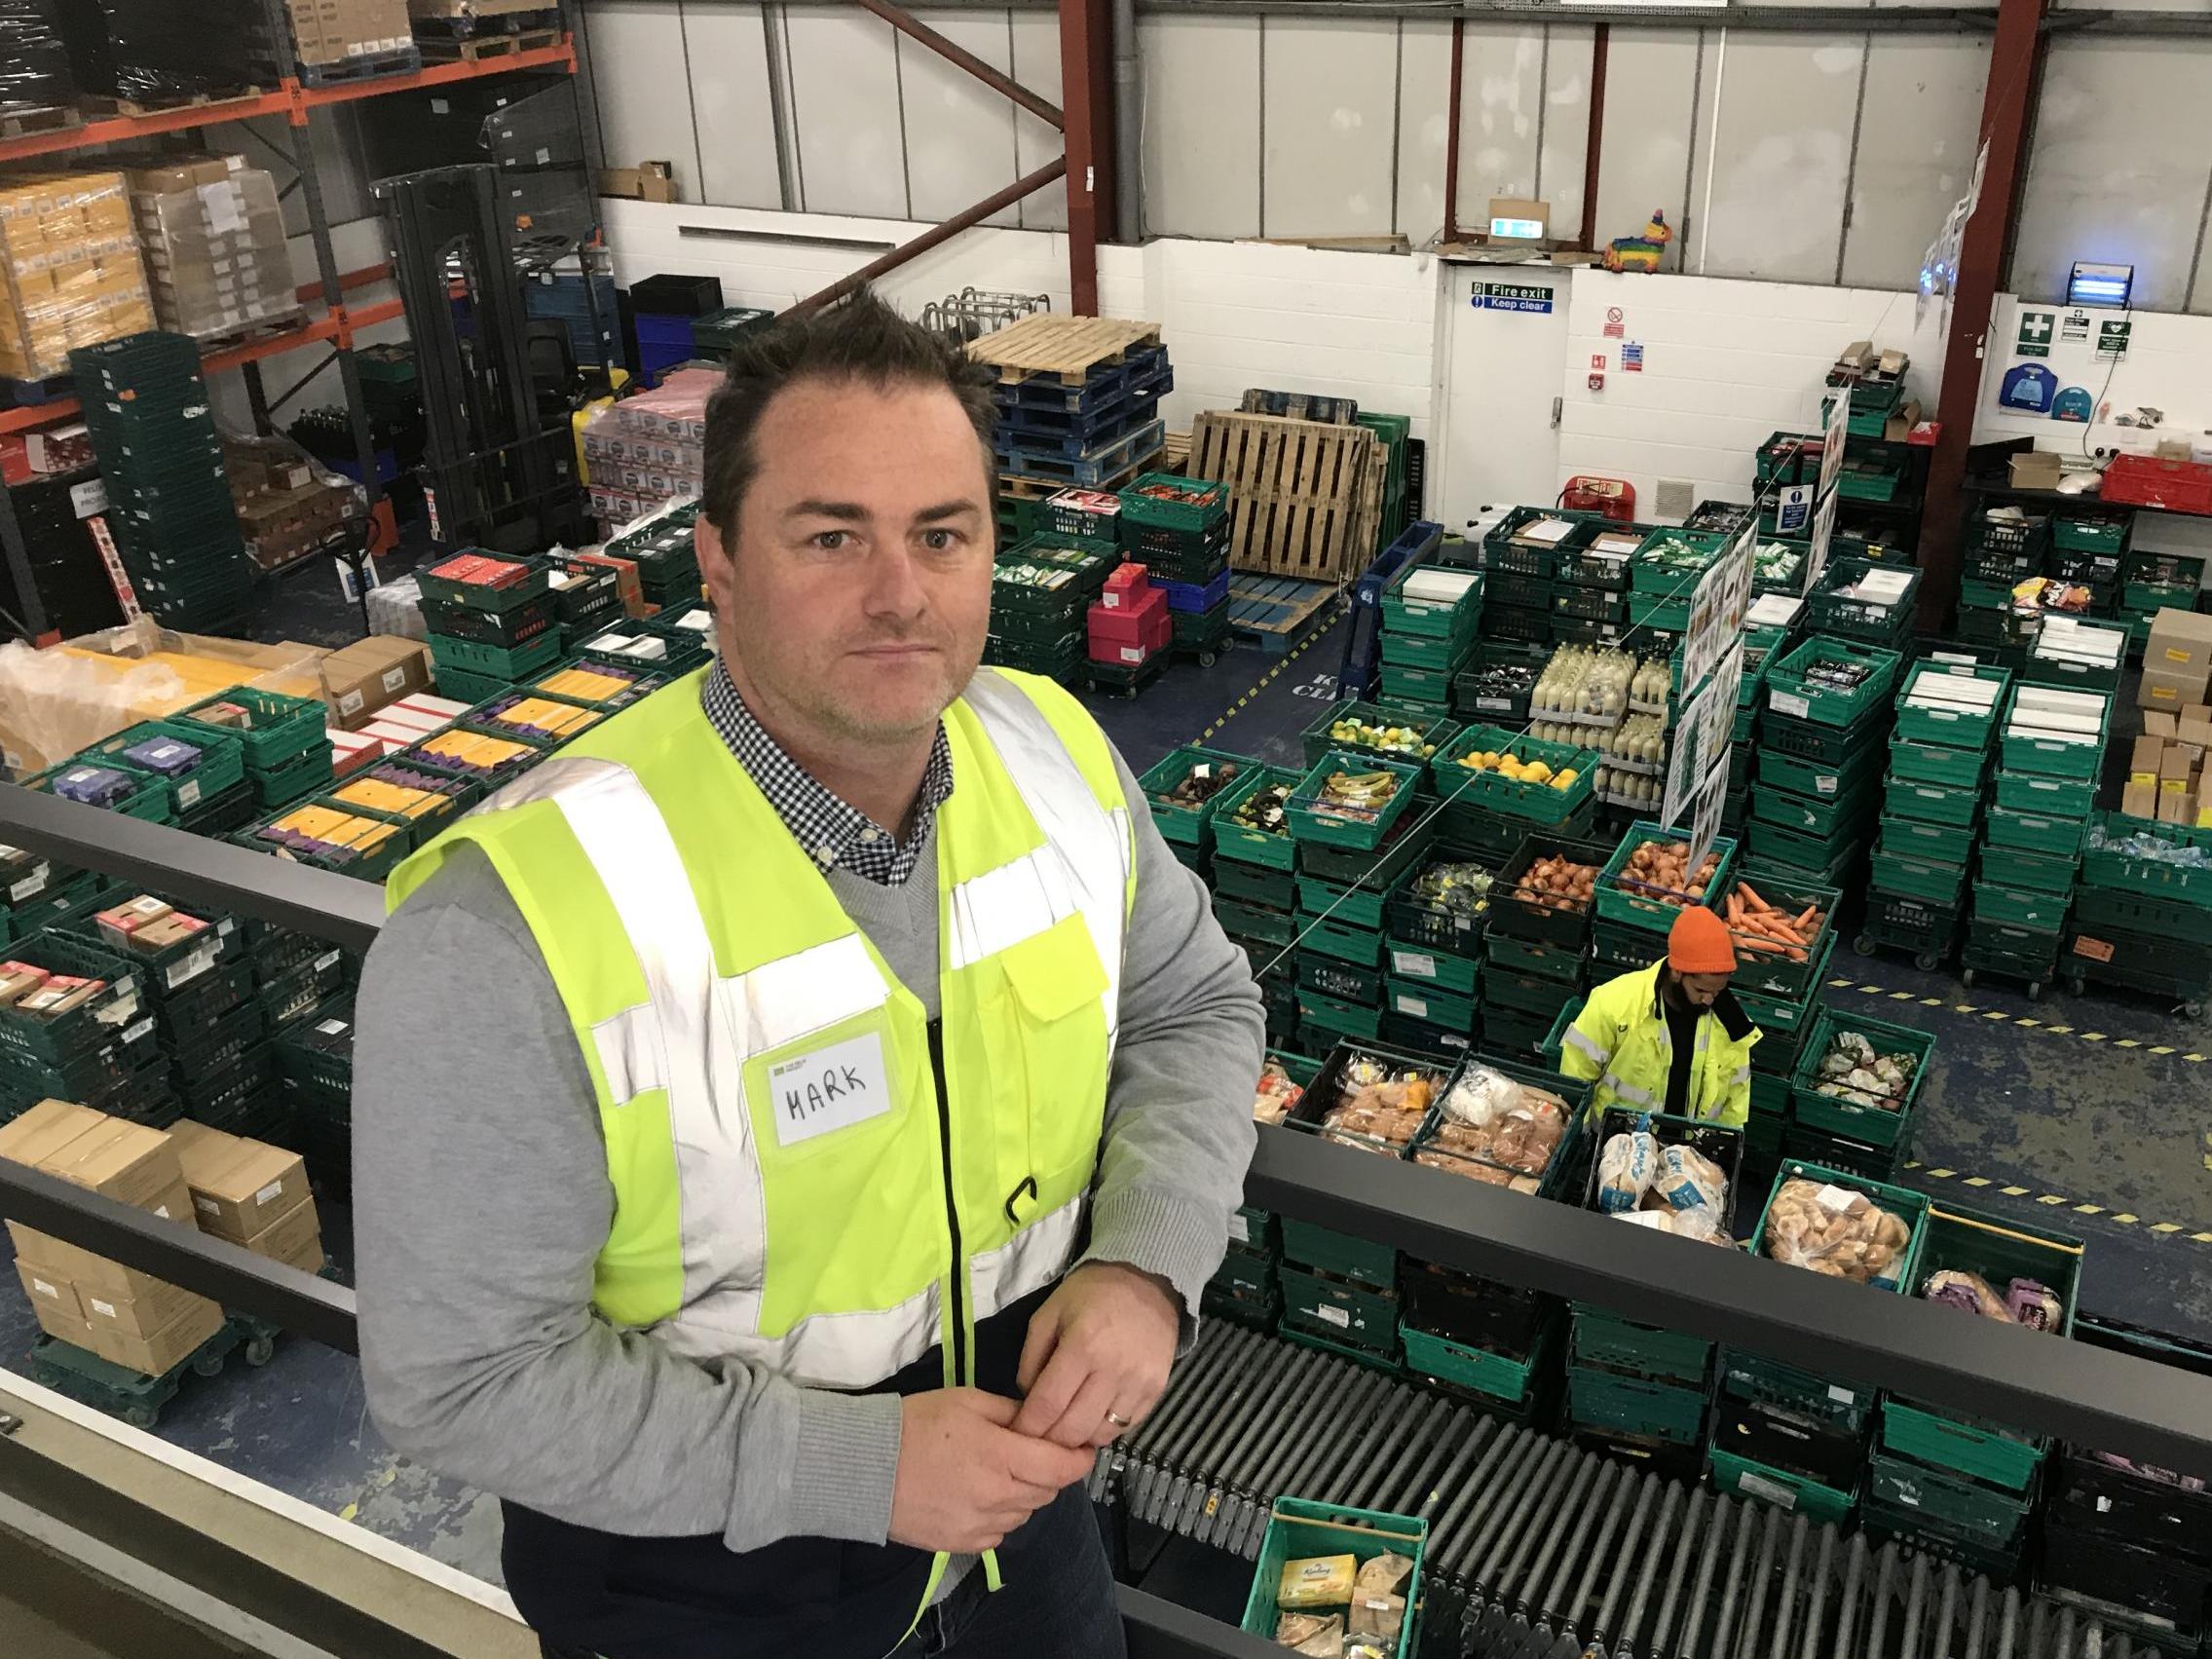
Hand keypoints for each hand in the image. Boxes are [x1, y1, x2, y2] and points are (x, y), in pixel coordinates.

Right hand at [888, 1388, 1096, 1554]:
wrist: (865, 1467)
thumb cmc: (916, 1424)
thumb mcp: (967, 1401)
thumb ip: (1011, 1412)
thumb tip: (1040, 1421)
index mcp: (1001, 1456)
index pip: (1062, 1467)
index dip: (1079, 1458)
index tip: (1081, 1447)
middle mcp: (998, 1497)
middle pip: (1048, 1491)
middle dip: (1049, 1472)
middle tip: (1032, 1453)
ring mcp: (981, 1526)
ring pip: (1026, 1513)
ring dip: (1025, 1493)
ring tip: (1000, 1472)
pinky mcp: (963, 1545)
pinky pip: (1000, 1533)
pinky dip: (1001, 1515)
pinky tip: (979, 1495)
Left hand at [1012, 1261, 1178, 1449]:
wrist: (1147, 1282)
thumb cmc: (1091, 1294)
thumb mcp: (1049, 1313)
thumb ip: (1030, 1358)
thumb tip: (1027, 1399)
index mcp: (1082, 1345)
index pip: (1048, 1404)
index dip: (1027, 1427)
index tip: (1015, 1434)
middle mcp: (1113, 1369)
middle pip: (1073, 1429)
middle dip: (1049, 1441)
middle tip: (1037, 1437)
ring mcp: (1138, 1383)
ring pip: (1100, 1436)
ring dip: (1077, 1439)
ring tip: (1064, 1428)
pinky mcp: (1156, 1391)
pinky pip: (1124, 1429)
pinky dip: (1103, 1431)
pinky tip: (1091, 1418)